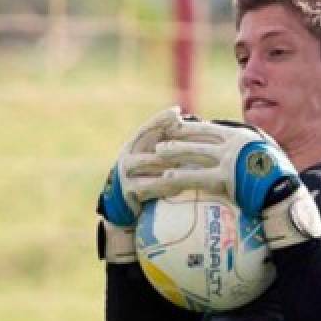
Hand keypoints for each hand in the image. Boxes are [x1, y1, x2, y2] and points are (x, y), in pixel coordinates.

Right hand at [97, 106, 189, 262]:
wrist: (126, 207)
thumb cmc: (146, 178)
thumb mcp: (152, 159)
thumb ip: (166, 144)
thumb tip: (194, 124)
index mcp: (133, 144)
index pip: (147, 127)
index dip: (161, 119)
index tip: (177, 112)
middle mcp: (127, 156)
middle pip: (152, 145)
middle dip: (174, 145)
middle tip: (195, 143)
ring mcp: (125, 174)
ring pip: (154, 165)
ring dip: (174, 165)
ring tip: (194, 165)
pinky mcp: (129, 191)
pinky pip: (151, 186)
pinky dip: (167, 187)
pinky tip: (181, 187)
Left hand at [151, 119, 320, 249]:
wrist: (286, 193)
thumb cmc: (277, 179)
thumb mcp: (265, 156)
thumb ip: (249, 150)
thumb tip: (238, 152)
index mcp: (241, 137)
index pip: (209, 129)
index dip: (191, 126)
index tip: (175, 125)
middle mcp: (233, 144)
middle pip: (198, 136)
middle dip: (176, 134)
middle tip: (158, 135)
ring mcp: (229, 160)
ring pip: (194, 153)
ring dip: (173, 152)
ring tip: (157, 153)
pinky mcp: (226, 178)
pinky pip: (197, 177)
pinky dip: (180, 177)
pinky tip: (166, 178)